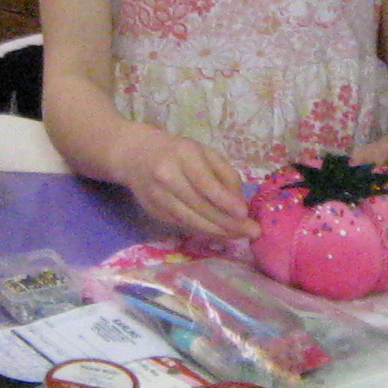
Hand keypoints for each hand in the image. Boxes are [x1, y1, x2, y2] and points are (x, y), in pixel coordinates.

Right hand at [108, 122, 253, 239]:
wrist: (134, 155)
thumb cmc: (177, 151)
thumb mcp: (204, 152)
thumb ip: (224, 174)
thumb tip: (240, 204)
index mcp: (181, 156)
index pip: (204, 182)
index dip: (224, 200)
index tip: (244, 213)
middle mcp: (166, 178)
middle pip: (199, 206)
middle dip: (228, 222)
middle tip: (253, 231)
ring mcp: (158, 198)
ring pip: (191, 221)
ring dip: (218, 231)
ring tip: (241, 236)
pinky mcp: (155, 213)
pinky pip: (184, 225)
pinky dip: (205, 231)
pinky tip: (221, 233)